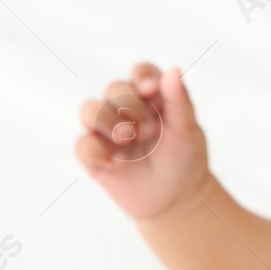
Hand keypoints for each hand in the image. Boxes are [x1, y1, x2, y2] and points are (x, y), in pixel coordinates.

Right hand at [76, 62, 209, 219]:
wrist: (177, 199)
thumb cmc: (185, 160)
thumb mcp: (187, 131)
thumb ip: (180, 101)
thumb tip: (174, 69)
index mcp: (152, 98)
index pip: (141, 73)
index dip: (142, 76)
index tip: (150, 89)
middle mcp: (125, 109)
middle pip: (114, 88)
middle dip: (130, 106)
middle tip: (150, 131)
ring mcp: (106, 131)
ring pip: (89, 110)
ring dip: (108, 121)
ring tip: (128, 139)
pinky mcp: (94, 155)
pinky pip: (83, 144)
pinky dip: (97, 151)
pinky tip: (117, 163)